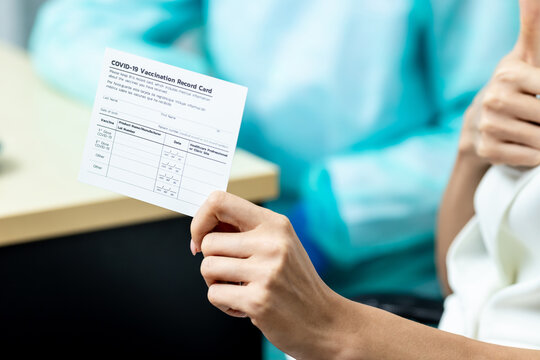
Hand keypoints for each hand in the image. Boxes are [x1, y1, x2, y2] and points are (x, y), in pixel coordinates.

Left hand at [190, 191, 348, 358]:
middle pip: (208, 242)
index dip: (201, 220)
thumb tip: (200, 229)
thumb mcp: (279, 245)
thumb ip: (245, 232)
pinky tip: (244, 305)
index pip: (219, 201)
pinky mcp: (258, 300)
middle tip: (230, 273)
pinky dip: (223, 303)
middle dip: (211, 261)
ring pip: (207, 268)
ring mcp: (266, 272)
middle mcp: (272, 243)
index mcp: (275, 224)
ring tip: (239, 288)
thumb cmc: (293, 281)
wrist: (323, 320)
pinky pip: (214, 294)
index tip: (201, 238)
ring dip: (215, 283)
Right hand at [460, 0, 539, 167]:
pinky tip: (521, 144)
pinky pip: (527, 157)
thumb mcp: (528, 53)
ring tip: (530, 128)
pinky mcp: (486, 149)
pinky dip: (532, 154)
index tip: (535, 96)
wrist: (479, 123)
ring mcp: (489, 125)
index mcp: (510, 73)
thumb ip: (532, 22)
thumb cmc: (516, 85)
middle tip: (535, 114)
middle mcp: (495, 98)